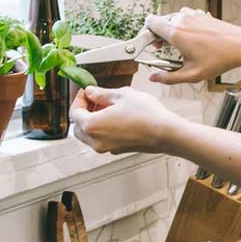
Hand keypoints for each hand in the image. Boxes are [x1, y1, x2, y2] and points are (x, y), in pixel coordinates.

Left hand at [69, 86, 183, 154]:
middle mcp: (96, 141)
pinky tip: (115, 116)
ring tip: (106, 106)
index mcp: (92, 126)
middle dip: (84, 111)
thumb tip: (91, 92)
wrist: (166, 133)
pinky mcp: (117, 150)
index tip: (87, 91)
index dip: (79, 99)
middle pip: (78, 126)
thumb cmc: (147, 116)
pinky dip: (102, 129)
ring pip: (89, 135)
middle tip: (94, 98)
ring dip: (92, 121)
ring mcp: (107, 148)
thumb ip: (101, 94)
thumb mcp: (121, 96)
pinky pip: (101, 139)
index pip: (74, 112)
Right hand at [144, 8, 240, 84]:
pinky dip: (185, 26)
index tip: (151, 44)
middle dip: (160, 35)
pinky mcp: (201, 14)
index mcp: (176, 33)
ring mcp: (192, 15)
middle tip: (165, 49)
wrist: (240, 45)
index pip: (150, 22)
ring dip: (173, 30)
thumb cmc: (219, 59)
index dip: (147, 33)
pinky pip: (186, 18)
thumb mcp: (192, 75)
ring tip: (180, 45)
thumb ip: (169, 77)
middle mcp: (182, 19)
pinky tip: (193, 39)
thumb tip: (154, 78)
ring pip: (173, 19)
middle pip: (161, 22)